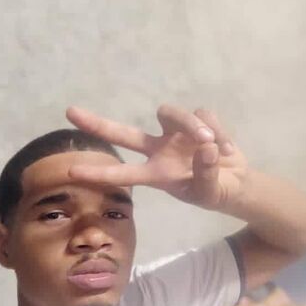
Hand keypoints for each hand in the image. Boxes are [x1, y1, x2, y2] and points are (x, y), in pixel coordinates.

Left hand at [66, 105, 248, 211]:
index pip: (124, 173)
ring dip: (192, 125)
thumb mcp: (210, 192)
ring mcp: (175, 133)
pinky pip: (203, 115)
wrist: (236, 183)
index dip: (99, 173)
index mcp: (156, 173)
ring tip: (212, 145)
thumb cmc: (215, 192)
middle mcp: (159, 149)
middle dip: (98, 124)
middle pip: (124, 133)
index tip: (72, 171)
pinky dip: (218, 130)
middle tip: (69, 112)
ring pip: (172, 114)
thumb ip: (206, 174)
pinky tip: (227, 148)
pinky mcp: (196, 120)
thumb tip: (205, 147)